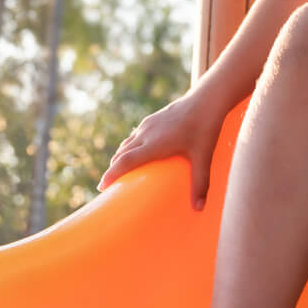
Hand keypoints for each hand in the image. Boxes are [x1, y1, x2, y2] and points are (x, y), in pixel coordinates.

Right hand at [99, 91, 227, 208]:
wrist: (206, 99)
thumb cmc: (205, 128)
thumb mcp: (204, 158)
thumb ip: (200, 183)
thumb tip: (199, 208)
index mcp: (154, 144)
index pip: (125, 161)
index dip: (112, 174)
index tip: (102, 187)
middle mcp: (146, 133)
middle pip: (122, 154)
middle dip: (112, 170)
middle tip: (108, 186)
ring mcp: (148, 124)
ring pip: (127, 144)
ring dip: (119, 157)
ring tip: (118, 171)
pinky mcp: (152, 119)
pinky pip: (134, 136)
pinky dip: (128, 147)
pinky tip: (135, 152)